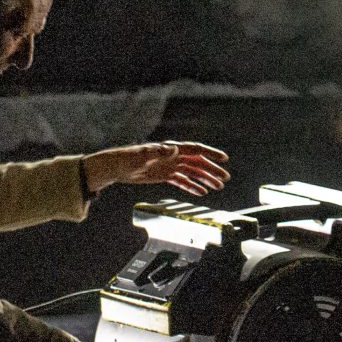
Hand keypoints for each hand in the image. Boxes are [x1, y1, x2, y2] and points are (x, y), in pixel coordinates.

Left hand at [86, 140, 230, 196]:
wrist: (116, 167)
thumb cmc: (127, 158)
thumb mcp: (142, 155)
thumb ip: (158, 152)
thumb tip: (172, 148)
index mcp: (171, 149)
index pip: (195, 150)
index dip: (210, 153)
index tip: (223, 159)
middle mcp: (173, 156)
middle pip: (198, 163)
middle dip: (212, 170)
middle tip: (225, 178)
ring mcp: (170, 166)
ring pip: (192, 172)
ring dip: (205, 179)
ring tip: (218, 187)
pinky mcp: (164, 176)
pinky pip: (182, 181)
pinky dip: (192, 186)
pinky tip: (201, 192)